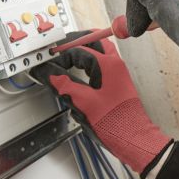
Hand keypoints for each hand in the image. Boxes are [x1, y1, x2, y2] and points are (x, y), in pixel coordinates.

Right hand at [31, 31, 171, 174]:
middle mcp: (115, 64)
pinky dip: (90, 59)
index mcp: (108, 65)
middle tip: (57, 48)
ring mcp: (118, 72)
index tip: (45, 64)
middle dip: (74, 42)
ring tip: (65, 55)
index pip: (78, 50)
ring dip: (84, 48)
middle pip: (93, 41)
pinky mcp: (118, 82)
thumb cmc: (113, 122)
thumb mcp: (83, 102)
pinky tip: (79, 68)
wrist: (132, 137)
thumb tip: (48, 73)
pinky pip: (103, 61)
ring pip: (100, 49)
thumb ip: (64, 85)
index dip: (59, 56)